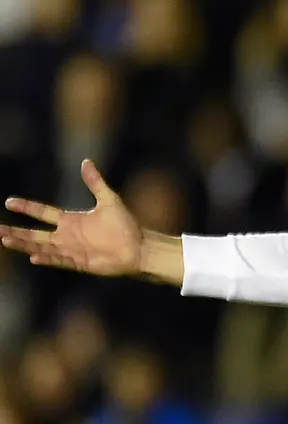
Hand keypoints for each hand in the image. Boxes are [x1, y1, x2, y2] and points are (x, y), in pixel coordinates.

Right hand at [0, 159, 142, 274]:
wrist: (138, 246)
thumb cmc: (125, 224)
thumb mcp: (109, 199)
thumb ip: (95, 182)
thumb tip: (85, 161)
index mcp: (71, 220)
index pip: (43, 212)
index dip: (27, 207)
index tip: (9, 202)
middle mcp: (67, 235)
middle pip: (35, 233)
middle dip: (16, 231)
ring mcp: (71, 250)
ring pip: (41, 247)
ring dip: (24, 245)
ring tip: (6, 240)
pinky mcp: (79, 262)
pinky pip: (59, 260)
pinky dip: (47, 258)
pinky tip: (33, 256)